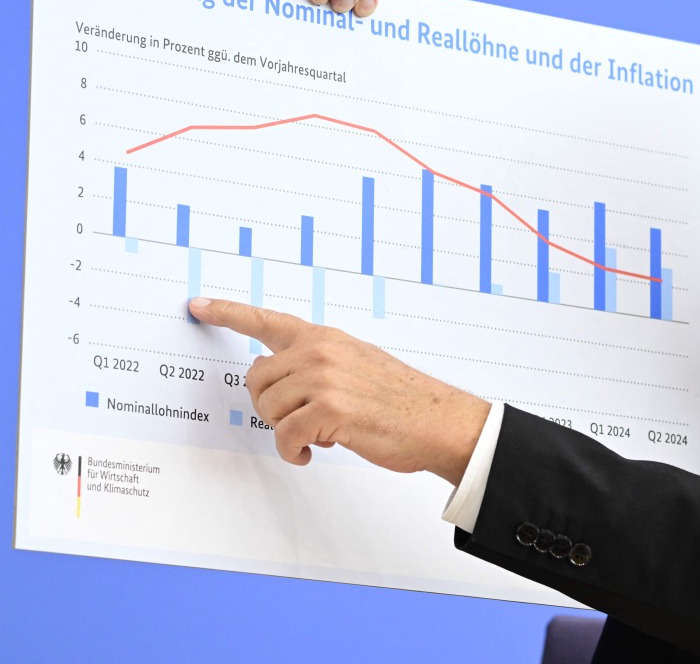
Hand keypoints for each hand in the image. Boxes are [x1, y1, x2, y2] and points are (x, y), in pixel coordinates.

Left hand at [188, 297, 488, 484]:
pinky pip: (284, 437)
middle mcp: (321, 352)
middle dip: (270, 406)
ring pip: (267, 408)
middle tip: (299, 421)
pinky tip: (313, 452)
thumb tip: (277, 377)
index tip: (199, 306)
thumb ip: (319, 364)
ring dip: (285, 432)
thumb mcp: (359, 365)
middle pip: (257, 379)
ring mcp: (324, 379)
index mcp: (327, 339)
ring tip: (315, 436)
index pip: (268, 321)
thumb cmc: (404, 400)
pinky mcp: (329, 410)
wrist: (439, 420)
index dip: (229, 313)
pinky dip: (293, 452)